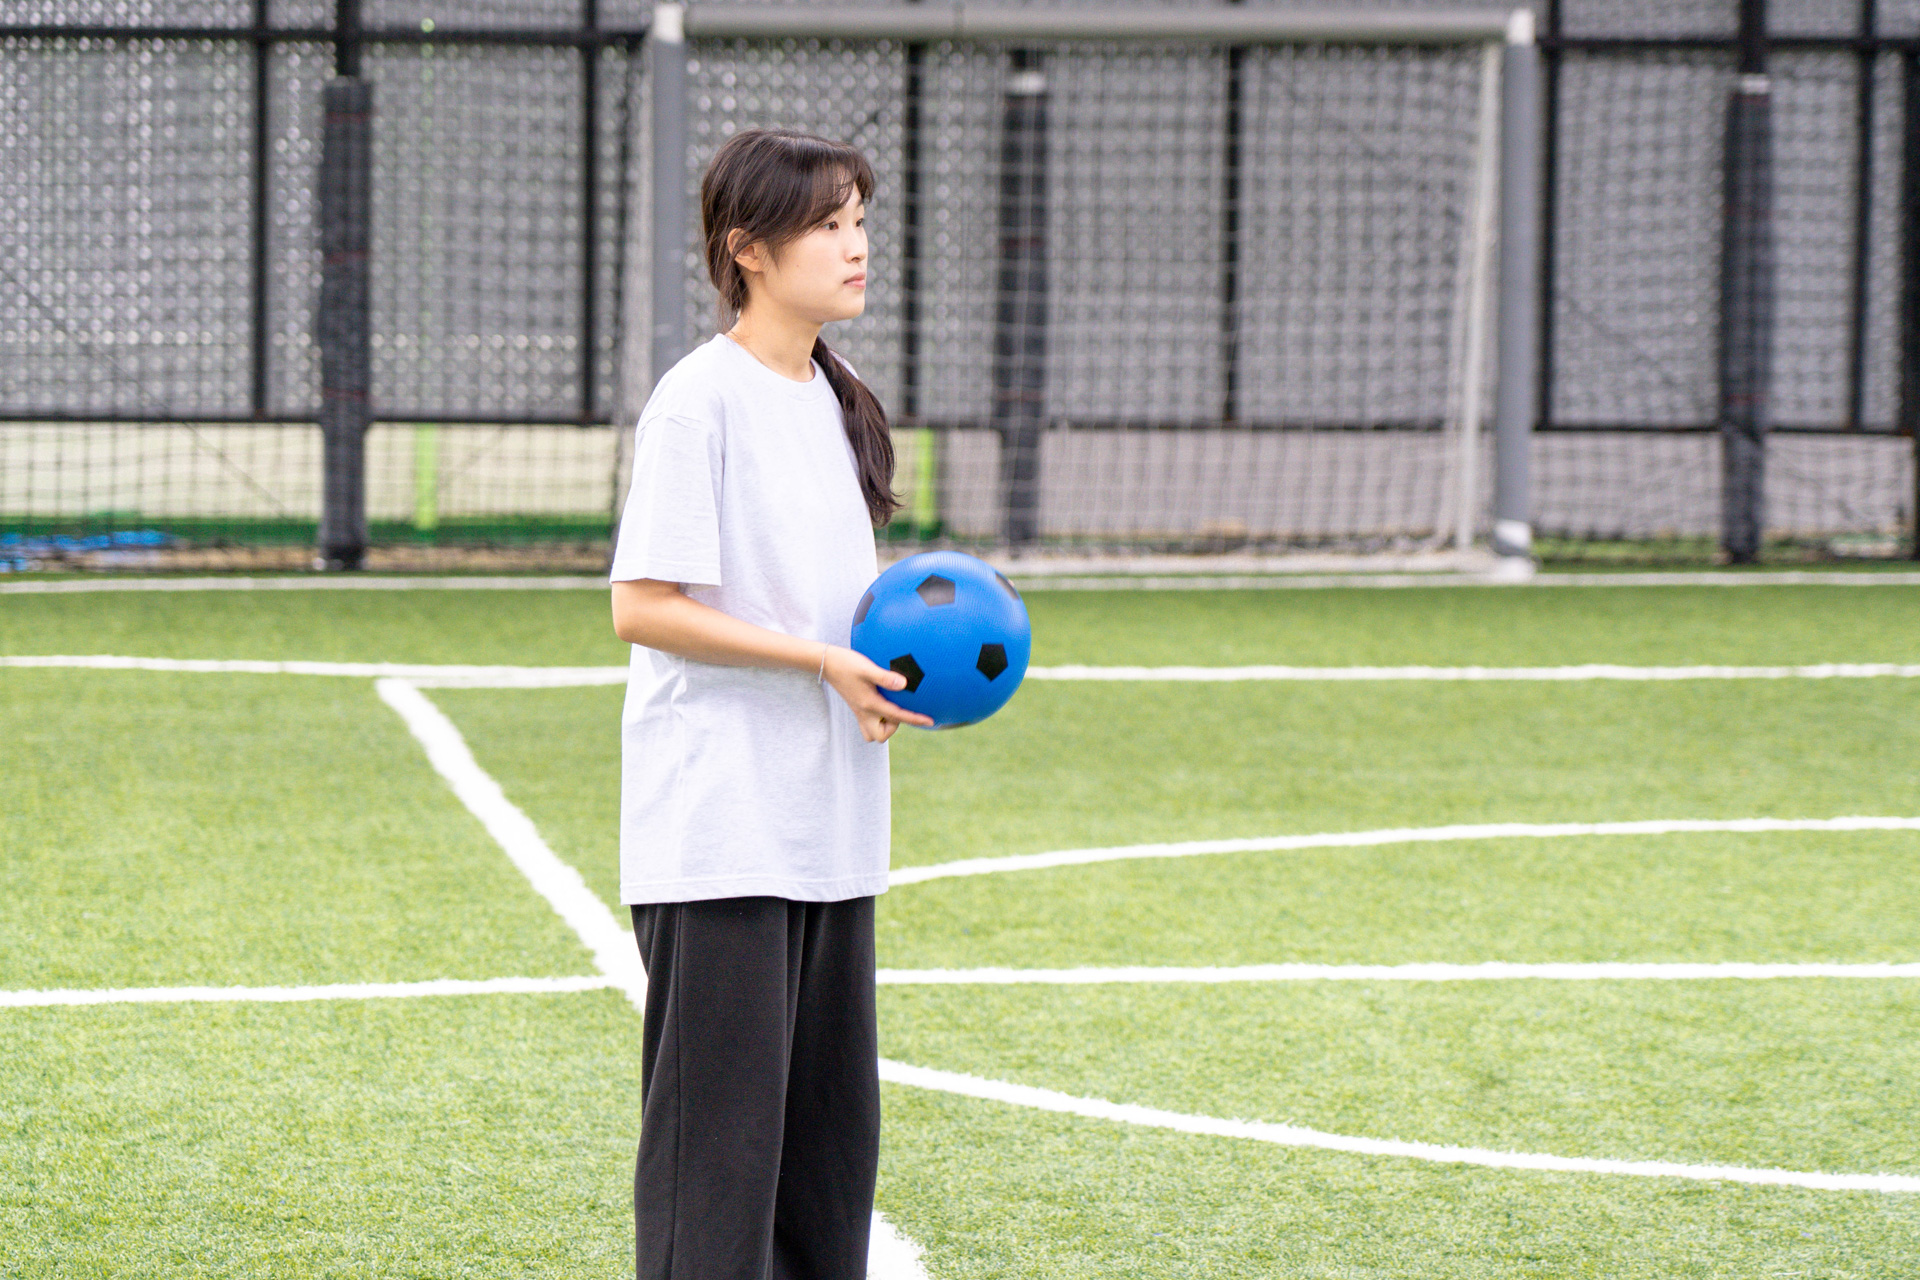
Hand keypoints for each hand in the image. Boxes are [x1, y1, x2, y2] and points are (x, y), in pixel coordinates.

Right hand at [821, 646, 935, 742]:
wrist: (826, 662)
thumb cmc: (847, 663)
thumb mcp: (867, 668)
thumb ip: (885, 677)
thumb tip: (904, 684)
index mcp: (869, 704)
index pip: (897, 716)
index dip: (915, 719)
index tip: (931, 721)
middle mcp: (864, 712)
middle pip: (880, 736)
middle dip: (893, 726)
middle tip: (896, 708)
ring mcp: (859, 712)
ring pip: (873, 734)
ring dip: (884, 726)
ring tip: (889, 707)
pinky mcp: (856, 707)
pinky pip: (869, 723)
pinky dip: (878, 719)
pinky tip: (884, 702)